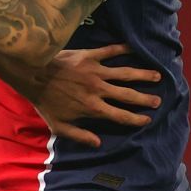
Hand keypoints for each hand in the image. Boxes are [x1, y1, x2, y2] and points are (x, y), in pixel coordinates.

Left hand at [31, 45, 162, 147]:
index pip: (120, 115)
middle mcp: (99, 90)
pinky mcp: (90, 56)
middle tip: (158, 100)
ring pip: (125, 73)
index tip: (147, 119)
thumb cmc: (45, 101)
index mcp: (93, 108)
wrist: (32, 74)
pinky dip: (123, 49)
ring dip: (142, 74)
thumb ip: (80, 136)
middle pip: (128, 95)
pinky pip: (110, 51)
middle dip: (145, 99)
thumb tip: (98, 143)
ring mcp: (96, 71)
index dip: (135, 119)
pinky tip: (135, 48)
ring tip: (157, 75)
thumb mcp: (59, 126)